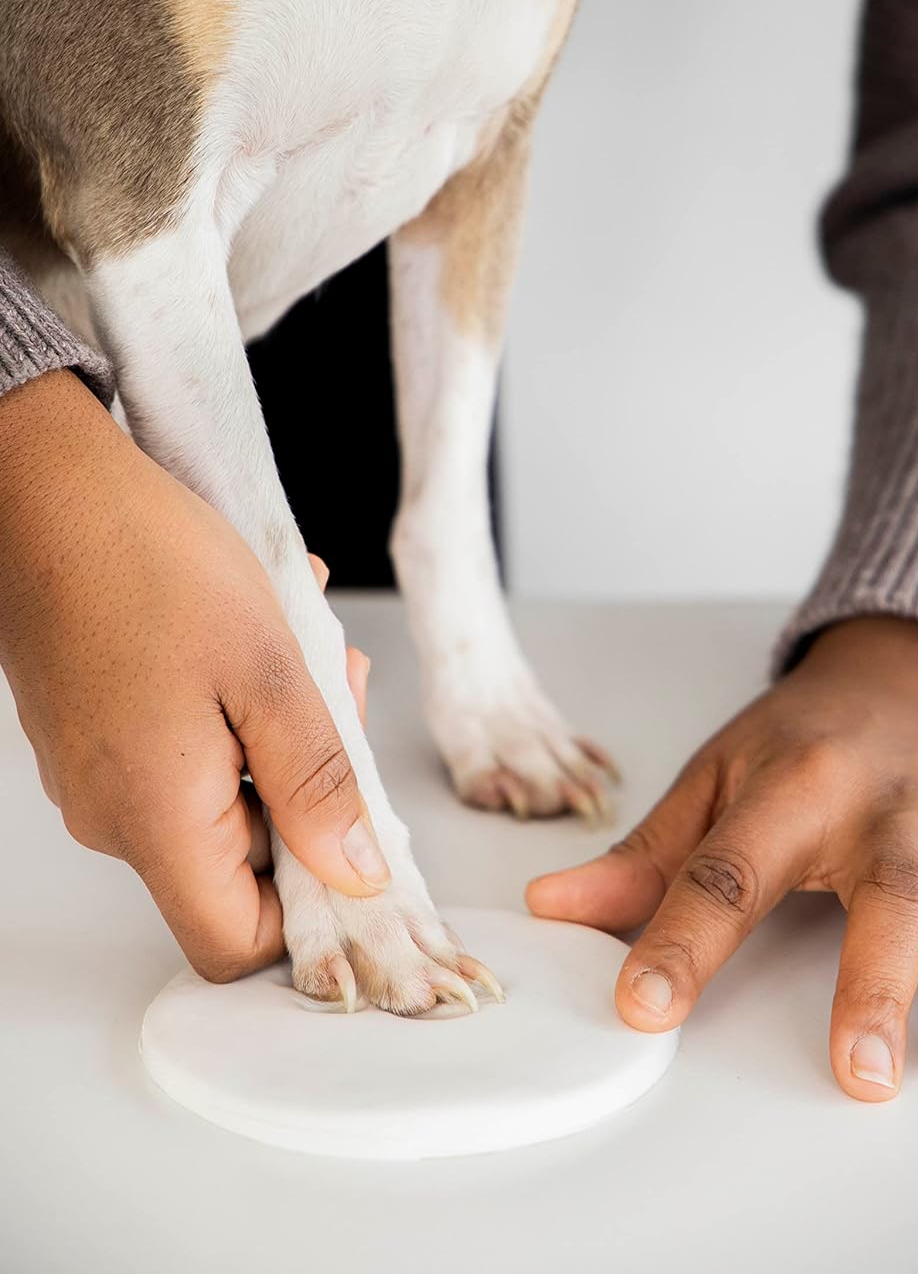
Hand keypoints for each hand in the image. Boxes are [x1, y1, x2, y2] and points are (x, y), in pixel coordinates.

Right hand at [0, 370, 384, 981]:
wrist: (46, 489)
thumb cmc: (142, 562)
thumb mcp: (267, 671)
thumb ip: (318, 784)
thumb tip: (356, 872)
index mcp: (154, 819)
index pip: (236, 942)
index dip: (310, 910)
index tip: (357, 835)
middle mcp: (114, 815)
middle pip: (242, 861)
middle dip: (312, 783)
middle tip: (334, 686)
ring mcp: (98, 776)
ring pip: (223, 794)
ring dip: (280, 731)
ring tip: (297, 643)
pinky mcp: (95, 736)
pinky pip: (186, 754)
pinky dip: (236, 709)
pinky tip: (256, 638)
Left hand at [528, 616, 917, 1098]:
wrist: (903, 674)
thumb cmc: (800, 736)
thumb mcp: (713, 778)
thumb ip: (645, 856)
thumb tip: (554, 907)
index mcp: (783, 785)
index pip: (726, 870)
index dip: (682, 940)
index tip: (645, 1005)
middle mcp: (868, 802)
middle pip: (872, 887)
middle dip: (864, 980)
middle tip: (855, 1071)